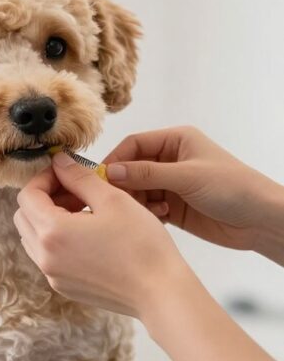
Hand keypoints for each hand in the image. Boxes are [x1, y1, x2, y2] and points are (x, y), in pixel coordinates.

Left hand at [14, 153, 187, 318]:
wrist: (159, 292)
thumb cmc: (141, 244)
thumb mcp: (112, 199)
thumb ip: (79, 177)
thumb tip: (59, 161)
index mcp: (52, 232)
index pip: (27, 196)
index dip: (45, 178)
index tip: (67, 173)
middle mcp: (45, 258)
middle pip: (24, 217)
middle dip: (44, 198)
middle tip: (76, 192)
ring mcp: (53, 276)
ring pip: (34, 238)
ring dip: (50, 219)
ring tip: (85, 212)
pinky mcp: (65, 287)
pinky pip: (48, 257)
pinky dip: (58, 240)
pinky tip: (89, 235)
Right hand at [104, 126, 275, 251]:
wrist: (260, 220)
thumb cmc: (232, 187)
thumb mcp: (187, 176)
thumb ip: (147, 173)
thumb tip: (109, 171)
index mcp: (176, 140)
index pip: (134, 145)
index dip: (115, 160)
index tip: (100, 179)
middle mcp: (171, 160)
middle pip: (132, 169)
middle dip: (123, 184)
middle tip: (115, 201)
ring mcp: (172, 185)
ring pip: (138, 191)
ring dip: (137, 202)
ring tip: (146, 212)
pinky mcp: (174, 208)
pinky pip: (148, 208)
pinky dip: (147, 214)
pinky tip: (159, 219)